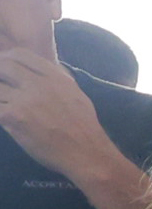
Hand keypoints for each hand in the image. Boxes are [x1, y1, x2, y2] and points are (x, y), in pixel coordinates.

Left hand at [0, 46, 118, 179]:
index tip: (4, 68)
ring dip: (0, 96)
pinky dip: (0, 111)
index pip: (21, 55)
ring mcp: (24, 100)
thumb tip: (45, 70)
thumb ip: (59, 80)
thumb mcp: (77, 95)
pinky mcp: (12, 117)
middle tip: (2, 88)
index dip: (7, 58)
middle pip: (3, 65)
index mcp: (55, 77)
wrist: (87, 154)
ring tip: (6, 104)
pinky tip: (5, 118)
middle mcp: (38, 84)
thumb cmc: (85, 129)